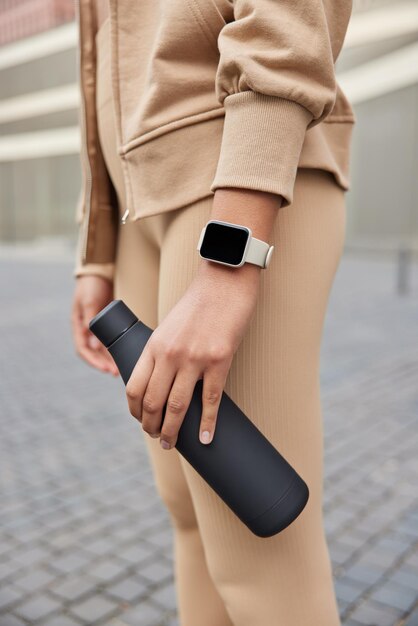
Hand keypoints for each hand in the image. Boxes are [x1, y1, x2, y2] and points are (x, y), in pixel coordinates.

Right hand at [71, 275, 118, 375]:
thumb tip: (95, 344)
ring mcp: (98, 327)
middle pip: (94, 353)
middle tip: (116, 373)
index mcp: (78, 326)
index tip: (105, 369)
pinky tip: (125, 354)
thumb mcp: (90, 302)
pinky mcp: (109, 323)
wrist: (99, 271)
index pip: (83, 350)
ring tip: (122, 368)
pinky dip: (117, 348)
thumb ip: (91, 320)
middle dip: (104, 364)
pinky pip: (112, 339)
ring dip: (111, 359)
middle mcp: (87, 329)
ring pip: (103, 348)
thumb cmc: (91, 286)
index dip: (93, 362)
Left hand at [125, 260, 261, 448]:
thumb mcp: (170, 326)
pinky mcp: (219, 360)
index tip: (141, 421)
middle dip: (152, 427)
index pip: (134, 387)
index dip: (135, 411)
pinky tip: (205, 438)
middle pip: (153, 402)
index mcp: (154, 344)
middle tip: (158, 439)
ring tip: (172, 443)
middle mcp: (169, 353)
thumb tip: (165, 381)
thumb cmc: (200, 303)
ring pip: (177, 406)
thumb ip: (164, 351)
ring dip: (172, 431)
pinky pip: (210, 400)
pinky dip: (207, 423)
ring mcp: (194, 358)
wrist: (225, 280)